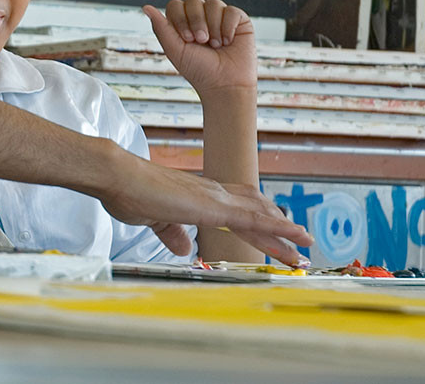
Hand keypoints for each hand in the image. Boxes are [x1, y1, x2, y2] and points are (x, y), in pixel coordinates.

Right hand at [95, 153, 312, 265]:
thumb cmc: (129, 193)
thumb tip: (185, 247)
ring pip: (261, 216)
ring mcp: (217, 198)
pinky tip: (296, 236)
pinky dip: (279, 229)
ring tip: (306, 246)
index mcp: (200, 196)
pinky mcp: (215, 207)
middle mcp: (214, 193)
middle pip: (256, 211)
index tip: (275, 235)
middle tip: (300, 244)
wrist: (118, 177)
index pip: (238, 209)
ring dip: (285, 233)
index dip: (259, 222)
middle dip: (278, 229)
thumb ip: (172, 233)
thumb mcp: (154, 219)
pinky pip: (255, 220)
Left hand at [144, 0, 256, 94]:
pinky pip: (231, 10)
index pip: (176, 5)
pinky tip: (228, 41)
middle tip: (202, 41)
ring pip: (213, 3)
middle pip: (193, 0)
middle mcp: (201, 17)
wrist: (225, 84)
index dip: (180, 18)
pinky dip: (228, 27)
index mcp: (183, 23)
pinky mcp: (238, 20)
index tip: (187, 39)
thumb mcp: (175, 49)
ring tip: (216, 45)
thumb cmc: (199, 70)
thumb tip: (145, 6)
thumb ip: (161, 27)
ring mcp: (219, 17)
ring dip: (213, 26)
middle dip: (196, 21)